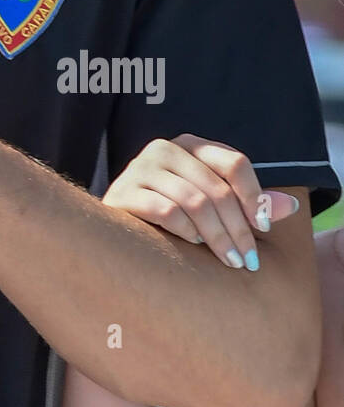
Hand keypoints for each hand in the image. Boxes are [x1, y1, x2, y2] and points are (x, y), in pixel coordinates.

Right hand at [103, 133, 299, 270]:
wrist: (116, 230)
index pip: (234, 162)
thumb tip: (290, 207)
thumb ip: (248, 204)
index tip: (263, 229)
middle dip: (238, 229)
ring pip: (194, 202)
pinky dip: (185, 231)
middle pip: (216, 188)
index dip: (253, 196)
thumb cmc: (172, 214)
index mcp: (190, 145)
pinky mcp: (123, 191)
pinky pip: (166, 211)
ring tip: (229, 261)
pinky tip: (192, 244)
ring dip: (217, 237)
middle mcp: (164, 148)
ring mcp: (140, 167)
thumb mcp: (212, 204)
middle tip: (249, 261)